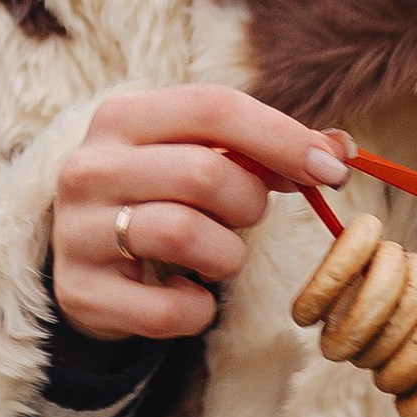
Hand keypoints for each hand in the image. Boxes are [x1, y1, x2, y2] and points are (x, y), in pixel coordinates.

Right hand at [53, 88, 351, 340]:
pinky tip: (187, 293)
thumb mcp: (206, 158)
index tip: (333, 170)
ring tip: (215, 254)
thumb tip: (340, 151)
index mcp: (124, 117)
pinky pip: (170, 308)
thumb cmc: (165, 198)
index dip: (283, 137)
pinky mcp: (79, 292)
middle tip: (247, 217)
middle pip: (204, 173)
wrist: (88, 261)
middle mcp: (89, 167)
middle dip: (249, 202)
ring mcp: (76, 230)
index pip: (213, 107)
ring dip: (226, 255)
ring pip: (184, 235)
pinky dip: (198, 309)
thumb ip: (269, 149)